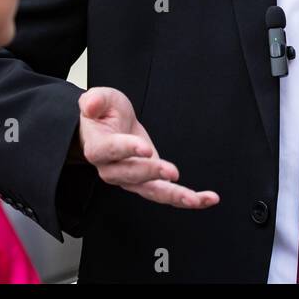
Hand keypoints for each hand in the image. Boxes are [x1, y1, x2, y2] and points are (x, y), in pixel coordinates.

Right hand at [75, 87, 219, 209]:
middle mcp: (112, 169)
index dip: (126, 149)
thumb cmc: (103, 114)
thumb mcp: (100, 99)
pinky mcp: (149, 182)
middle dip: (152, 173)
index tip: (145, 147)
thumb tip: (91, 105)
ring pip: (150, 191)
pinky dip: (187, 199)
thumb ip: (95, 101)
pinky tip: (206, 199)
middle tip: (171, 171)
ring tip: (195, 199)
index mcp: (98, 147)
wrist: (108, 128)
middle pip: (130, 175)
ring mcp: (130, 179)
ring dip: (174, 196)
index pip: (109, 150)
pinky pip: (166, 194)